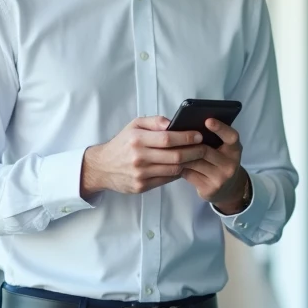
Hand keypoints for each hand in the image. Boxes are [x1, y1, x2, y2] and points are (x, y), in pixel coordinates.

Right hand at [81, 117, 206, 195]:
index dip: (187, 137)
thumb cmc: (122, 144)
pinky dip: (177, 173)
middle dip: (194, 152)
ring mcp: (140, 174)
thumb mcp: (133, 125)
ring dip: (189, 163)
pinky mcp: (141, 187)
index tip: (199, 136)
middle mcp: (139, 157)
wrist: (102, 167)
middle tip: (205, 148)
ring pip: (173, 169)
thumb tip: (173, 123)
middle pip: (175, 156)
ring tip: (197, 157)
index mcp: (137, 139)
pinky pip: (166, 179)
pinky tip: (183, 167)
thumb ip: (154, 121)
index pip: (168, 138)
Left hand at [180, 119, 249, 214]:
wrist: (229, 188)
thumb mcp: (223, 149)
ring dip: (180, 155)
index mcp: (234, 149)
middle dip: (187, 144)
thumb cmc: (220, 161)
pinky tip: (172, 163)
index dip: (220, 128)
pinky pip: (188, 175)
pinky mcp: (209, 189)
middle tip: (172, 135)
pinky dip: (179, 167)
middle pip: (204, 150)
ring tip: (169, 148)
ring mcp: (220, 178)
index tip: (207, 120)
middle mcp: (230, 164)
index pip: (231, 137)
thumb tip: (188, 126)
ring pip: (194, 162)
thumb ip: (212, 138)